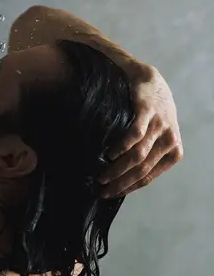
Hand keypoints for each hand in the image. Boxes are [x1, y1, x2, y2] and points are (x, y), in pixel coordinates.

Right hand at [98, 66, 182, 197]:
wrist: (150, 81)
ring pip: (138, 156)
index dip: (128, 188)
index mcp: (173, 151)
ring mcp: (160, 126)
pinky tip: (110, 153)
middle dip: (121, 182)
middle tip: (102, 188)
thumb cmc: (149, 114)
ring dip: (118, 169)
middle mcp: (169, 140)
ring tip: (102, 175)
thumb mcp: (155, 137)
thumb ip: (146, 156)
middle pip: (142, 169)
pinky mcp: (148, 112)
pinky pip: (135, 135)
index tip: (110, 194)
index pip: (147, 177)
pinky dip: (122, 147)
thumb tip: (121, 180)